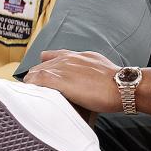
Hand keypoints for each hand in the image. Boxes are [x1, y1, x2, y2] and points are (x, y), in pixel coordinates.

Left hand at [23, 50, 150, 115]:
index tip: (45, 74)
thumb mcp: (104, 71)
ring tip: (28, 94)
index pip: (58, 56)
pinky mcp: (57, 80)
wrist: (122, 85)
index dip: (49, 66)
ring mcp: (63, 68)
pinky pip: (36, 81)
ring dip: (32, 82)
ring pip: (37, 71)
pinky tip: (28, 94)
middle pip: (44, 64)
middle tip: (34, 89)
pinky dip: (31, 87)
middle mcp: (69, 58)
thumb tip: (92, 84)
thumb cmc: (119, 83)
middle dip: (38, 76)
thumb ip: (93, 74)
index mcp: (81, 56)